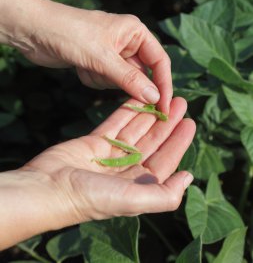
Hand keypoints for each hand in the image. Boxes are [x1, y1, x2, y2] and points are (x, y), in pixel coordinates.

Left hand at [0, 0, 171, 112]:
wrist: (34, 30)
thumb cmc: (70, 34)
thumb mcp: (102, 57)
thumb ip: (129, 79)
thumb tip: (155, 97)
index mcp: (135, 32)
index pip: (159, 62)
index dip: (164, 85)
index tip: (164, 109)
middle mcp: (127, 42)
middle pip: (140, 74)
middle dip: (124, 82)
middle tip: (111, 84)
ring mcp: (111, 54)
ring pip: (121, 81)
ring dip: (103, 80)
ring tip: (87, 66)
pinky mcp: (97, 63)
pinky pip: (104, 81)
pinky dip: (93, 79)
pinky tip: (79, 67)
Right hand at [0, 97, 194, 248]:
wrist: (47, 188)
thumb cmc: (90, 198)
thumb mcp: (132, 200)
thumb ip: (164, 195)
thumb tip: (189, 177)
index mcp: (138, 186)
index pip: (164, 160)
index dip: (178, 142)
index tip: (190, 122)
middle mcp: (126, 170)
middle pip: (152, 142)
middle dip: (167, 123)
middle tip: (180, 102)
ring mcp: (110, 155)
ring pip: (136, 130)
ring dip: (150, 114)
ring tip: (163, 95)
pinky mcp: (95, 142)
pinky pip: (116, 123)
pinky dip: (127, 111)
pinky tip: (138, 98)